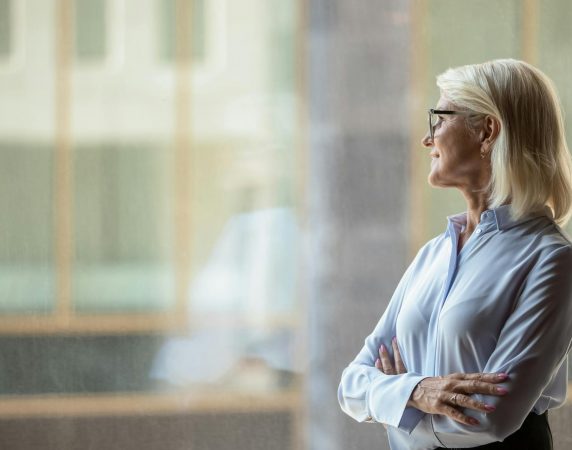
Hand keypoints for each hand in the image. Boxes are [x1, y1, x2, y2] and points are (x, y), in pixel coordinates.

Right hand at [374, 338, 508, 425]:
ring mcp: (445, 395)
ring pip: (463, 399)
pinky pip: (452, 412)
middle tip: (504, 390)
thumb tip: (485, 382)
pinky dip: (463, 417)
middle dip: (489, 387)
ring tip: (491, 408)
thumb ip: (465, 382)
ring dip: (477, 403)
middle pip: (473, 385)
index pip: (476, 376)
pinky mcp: (438, 405)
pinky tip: (474, 422)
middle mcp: (452, 384)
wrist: (414, 390)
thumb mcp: (450, 380)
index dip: (490, 376)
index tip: (505, 376)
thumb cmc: (436, 385)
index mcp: (456, 378)